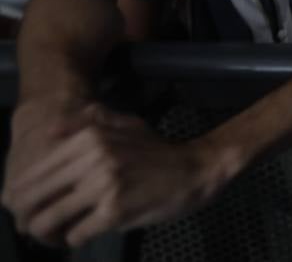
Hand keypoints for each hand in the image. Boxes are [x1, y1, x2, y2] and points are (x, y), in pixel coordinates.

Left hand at [4, 100, 233, 246]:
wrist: (196, 168)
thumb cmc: (158, 150)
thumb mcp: (125, 125)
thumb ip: (87, 125)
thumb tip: (49, 132)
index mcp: (90, 138)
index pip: (34, 173)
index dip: (21, 196)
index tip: (26, 207)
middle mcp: (92, 159)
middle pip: (33, 198)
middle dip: (28, 217)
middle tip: (36, 226)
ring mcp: (103, 186)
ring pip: (49, 220)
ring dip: (48, 233)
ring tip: (58, 234)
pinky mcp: (114, 212)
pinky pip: (76, 234)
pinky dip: (75, 239)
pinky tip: (84, 234)